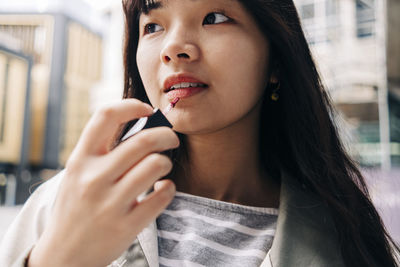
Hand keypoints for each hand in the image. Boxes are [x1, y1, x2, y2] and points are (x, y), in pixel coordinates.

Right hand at [28, 99, 178, 266]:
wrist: (64, 256)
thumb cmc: (76, 207)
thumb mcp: (78, 174)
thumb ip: (101, 151)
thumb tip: (141, 124)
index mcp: (80, 160)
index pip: (106, 116)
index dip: (131, 106)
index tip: (147, 109)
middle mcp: (94, 178)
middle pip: (144, 140)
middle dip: (166, 135)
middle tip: (171, 139)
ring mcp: (110, 204)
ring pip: (156, 164)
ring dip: (166, 162)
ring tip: (162, 168)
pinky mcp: (127, 225)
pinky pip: (163, 196)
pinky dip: (169, 188)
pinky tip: (163, 188)